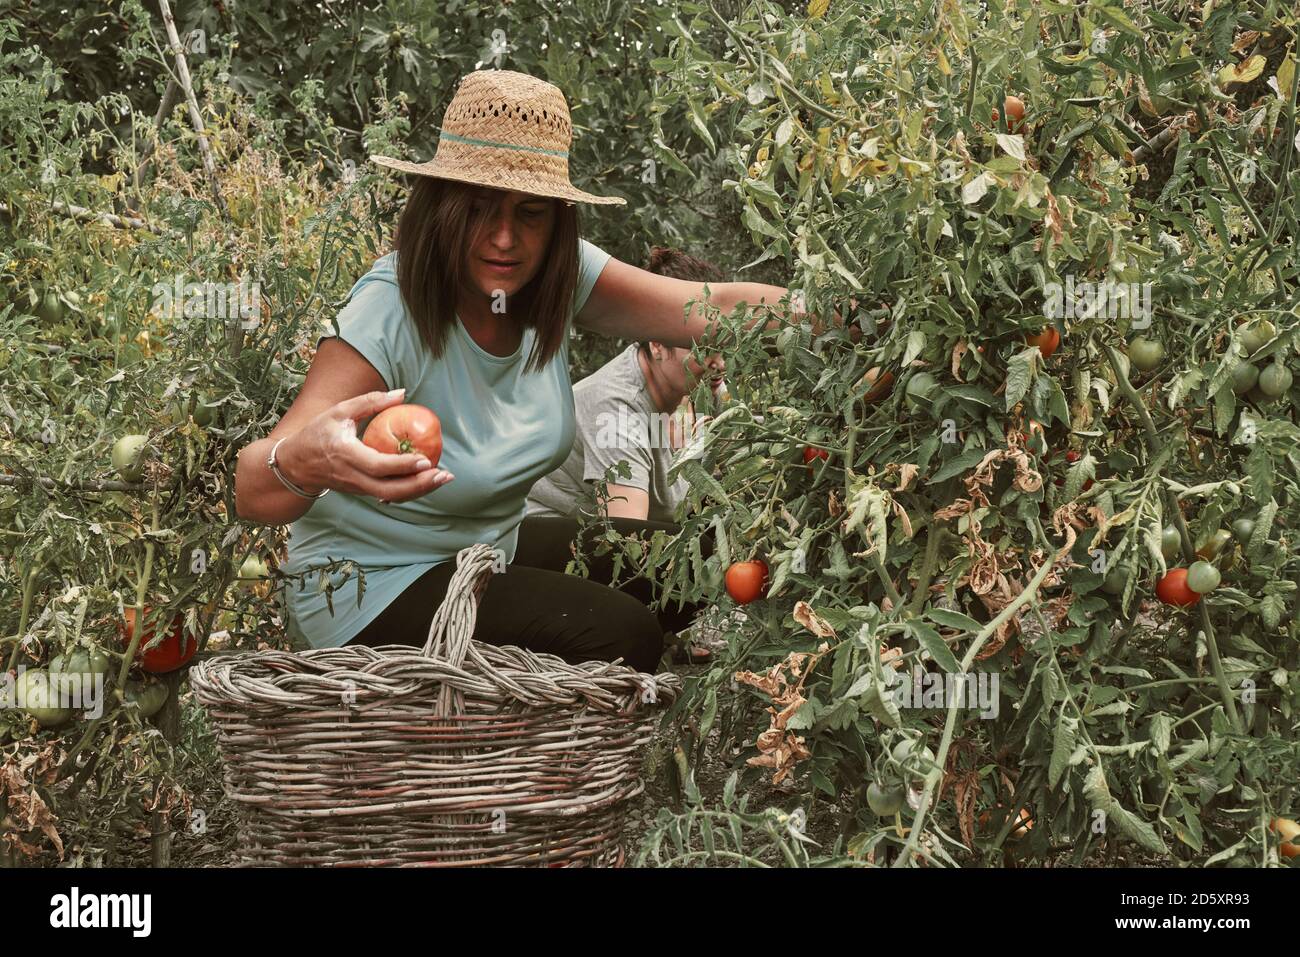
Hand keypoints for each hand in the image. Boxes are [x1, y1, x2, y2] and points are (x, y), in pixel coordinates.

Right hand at [277, 389, 453, 502]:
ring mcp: (357, 488)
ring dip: (419, 491)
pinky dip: (409, 491)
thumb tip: (402, 394)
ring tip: (443, 478)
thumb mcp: (339, 411)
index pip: (377, 466)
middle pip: (389, 491)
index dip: (402, 466)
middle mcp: (352, 477)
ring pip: (391, 497)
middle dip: (419, 486)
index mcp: (345, 454)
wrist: (295, 464)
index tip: (425, 458)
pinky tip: (427, 482)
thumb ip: (370, 402)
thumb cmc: (318, 433)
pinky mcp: (361, 492)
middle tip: (444, 474)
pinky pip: (388, 496)